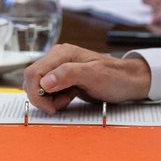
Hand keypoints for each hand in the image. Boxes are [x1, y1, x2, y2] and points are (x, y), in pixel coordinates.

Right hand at [23, 44, 152, 113]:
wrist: (129, 81)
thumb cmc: (115, 76)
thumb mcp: (94, 75)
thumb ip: (68, 74)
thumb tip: (44, 82)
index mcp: (61, 54)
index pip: (33, 73)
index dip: (36, 93)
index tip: (50, 107)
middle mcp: (57, 59)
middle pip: (32, 80)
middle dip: (41, 97)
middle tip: (57, 106)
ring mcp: (59, 69)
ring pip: (39, 87)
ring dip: (49, 99)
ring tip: (68, 100)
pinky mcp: (63, 79)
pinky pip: (49, 91)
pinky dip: (55, 99)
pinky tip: (69, 98)